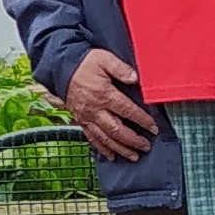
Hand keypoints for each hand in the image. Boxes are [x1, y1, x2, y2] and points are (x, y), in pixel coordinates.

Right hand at [65, 47, 157, 161]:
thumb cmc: (84, 63)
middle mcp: (96, 110)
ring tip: (134, 156)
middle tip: (146, 146)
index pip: (127, 111)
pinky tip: (111, 156)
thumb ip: (120, 68)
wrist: (61, 69)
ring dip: (120, 149)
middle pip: (116, 130)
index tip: (153, 128)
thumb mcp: (103, 58)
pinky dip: (102, 149)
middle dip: (133, 140)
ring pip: (105, 138)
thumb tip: (135, 78)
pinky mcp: (81, 121)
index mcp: (104, 94)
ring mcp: (87, 118)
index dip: (142, 120)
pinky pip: (92, 138)